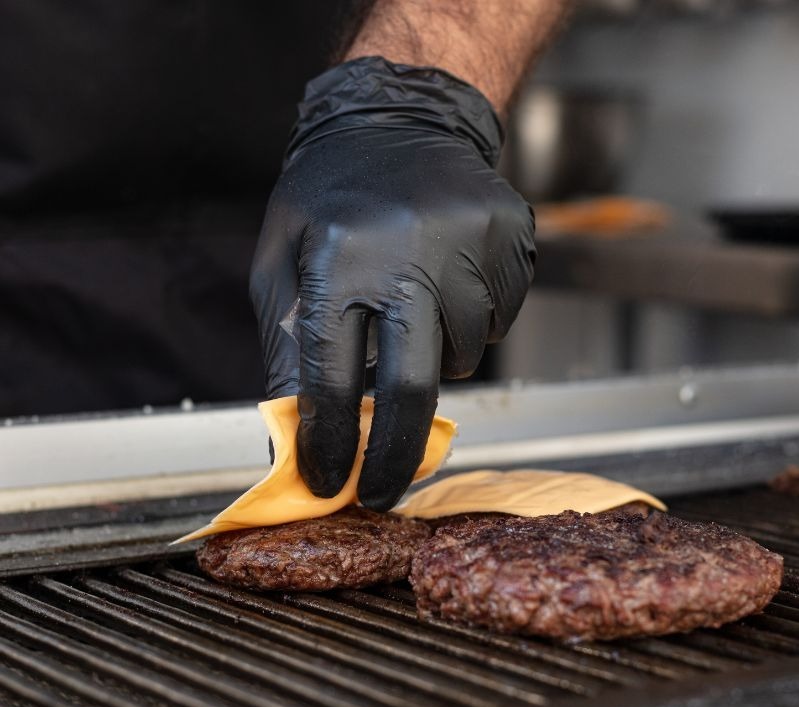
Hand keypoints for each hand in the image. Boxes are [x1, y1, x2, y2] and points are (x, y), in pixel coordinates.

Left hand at [250, 57, 535, 510]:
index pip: (332, 373)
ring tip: (416, 312)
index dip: (330, 440)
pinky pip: (500, 319)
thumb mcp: (282, 255)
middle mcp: (408, 251)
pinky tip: (450, 284)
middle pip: (413, 386)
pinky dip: (475, 323)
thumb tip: (294, 424)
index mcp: (339, 255)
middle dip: (395, 455)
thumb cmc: (330, 195)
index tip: (328, 486)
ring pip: (464, 354)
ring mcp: (470, 243)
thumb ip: (286, 338)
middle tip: (384, 492)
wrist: (403, 117)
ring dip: (437, 358)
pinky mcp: (512, 238)